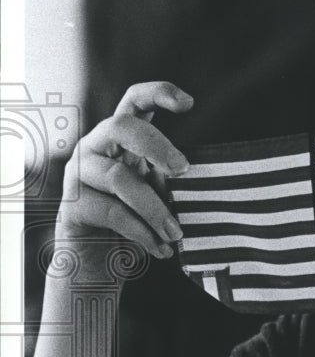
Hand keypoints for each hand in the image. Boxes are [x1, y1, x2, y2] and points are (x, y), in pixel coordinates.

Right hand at [57, 82, 193, 259]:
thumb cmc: (134, 223)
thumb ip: (169, 179)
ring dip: (155, 208)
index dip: (158, 93)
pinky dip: (142, 232)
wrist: (96, 264)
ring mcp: (79, 174)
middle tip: (183, 169)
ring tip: (176, 233)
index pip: (133, 101)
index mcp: (120, 139)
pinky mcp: (72, 205)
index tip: (189, 103)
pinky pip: (111, 212)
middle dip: (156, 145)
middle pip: (120, 126)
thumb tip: (201, 179)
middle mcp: (95, 147)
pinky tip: (160, 249)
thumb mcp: (157, 194)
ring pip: (119, 178)